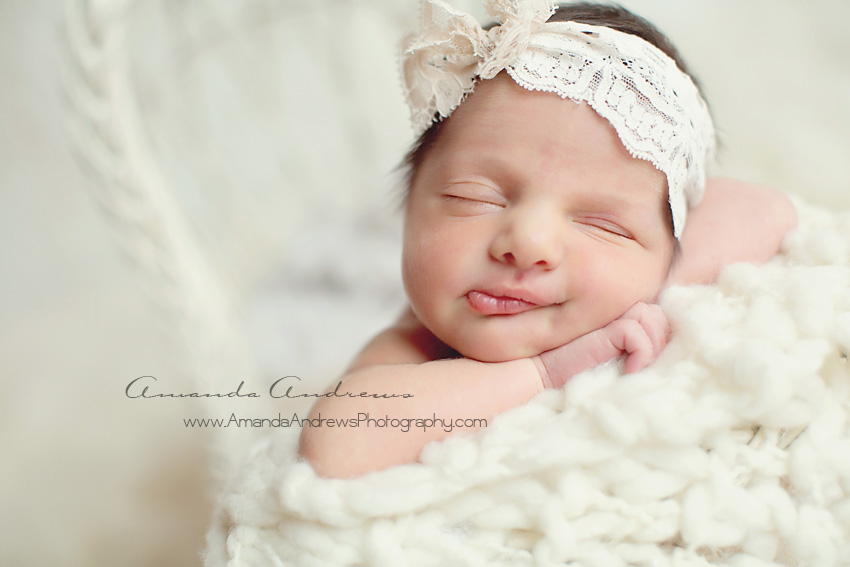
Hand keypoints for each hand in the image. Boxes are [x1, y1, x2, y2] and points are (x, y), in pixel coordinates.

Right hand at [534, 302, 670, 388]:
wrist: (541, 375)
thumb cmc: (576, 374)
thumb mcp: (611, 361)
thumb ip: (633, 349)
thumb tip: (665, 351)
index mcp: (619, 317)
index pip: (656, 315)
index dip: (659, 337)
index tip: (648, 363)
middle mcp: (616, 311)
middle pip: (658, 314)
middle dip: (659, 341)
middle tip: (643, 366)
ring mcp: (610, 317)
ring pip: (652, 318)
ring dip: (651, 348)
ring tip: (636, 368)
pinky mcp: (606, 329)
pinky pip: (639, 336)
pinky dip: (641, 356)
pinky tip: (628, 372)